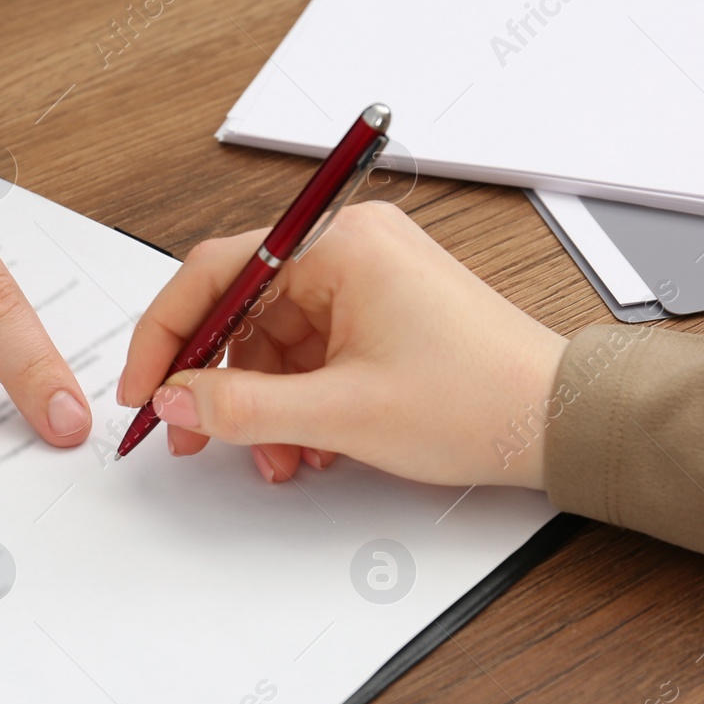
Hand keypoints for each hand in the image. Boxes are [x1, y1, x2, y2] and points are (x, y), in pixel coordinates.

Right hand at [117, 201, 566, 488]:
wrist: (559, 422)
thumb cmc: (478, 400)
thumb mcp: (341, 413)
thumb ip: (241, 408)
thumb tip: (175, 399)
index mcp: (339, 244)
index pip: (216, 271)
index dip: (167, 333)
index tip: (144, 385)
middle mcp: (351, 248)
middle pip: (243, 308)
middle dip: (217, 382)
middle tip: (193, 435)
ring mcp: (368, 280)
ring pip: (276, 340)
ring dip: (262, 404)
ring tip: (273, 458)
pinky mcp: (382, 313)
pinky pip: (313, 352)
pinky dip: (299, 400)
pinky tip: (308, 447)